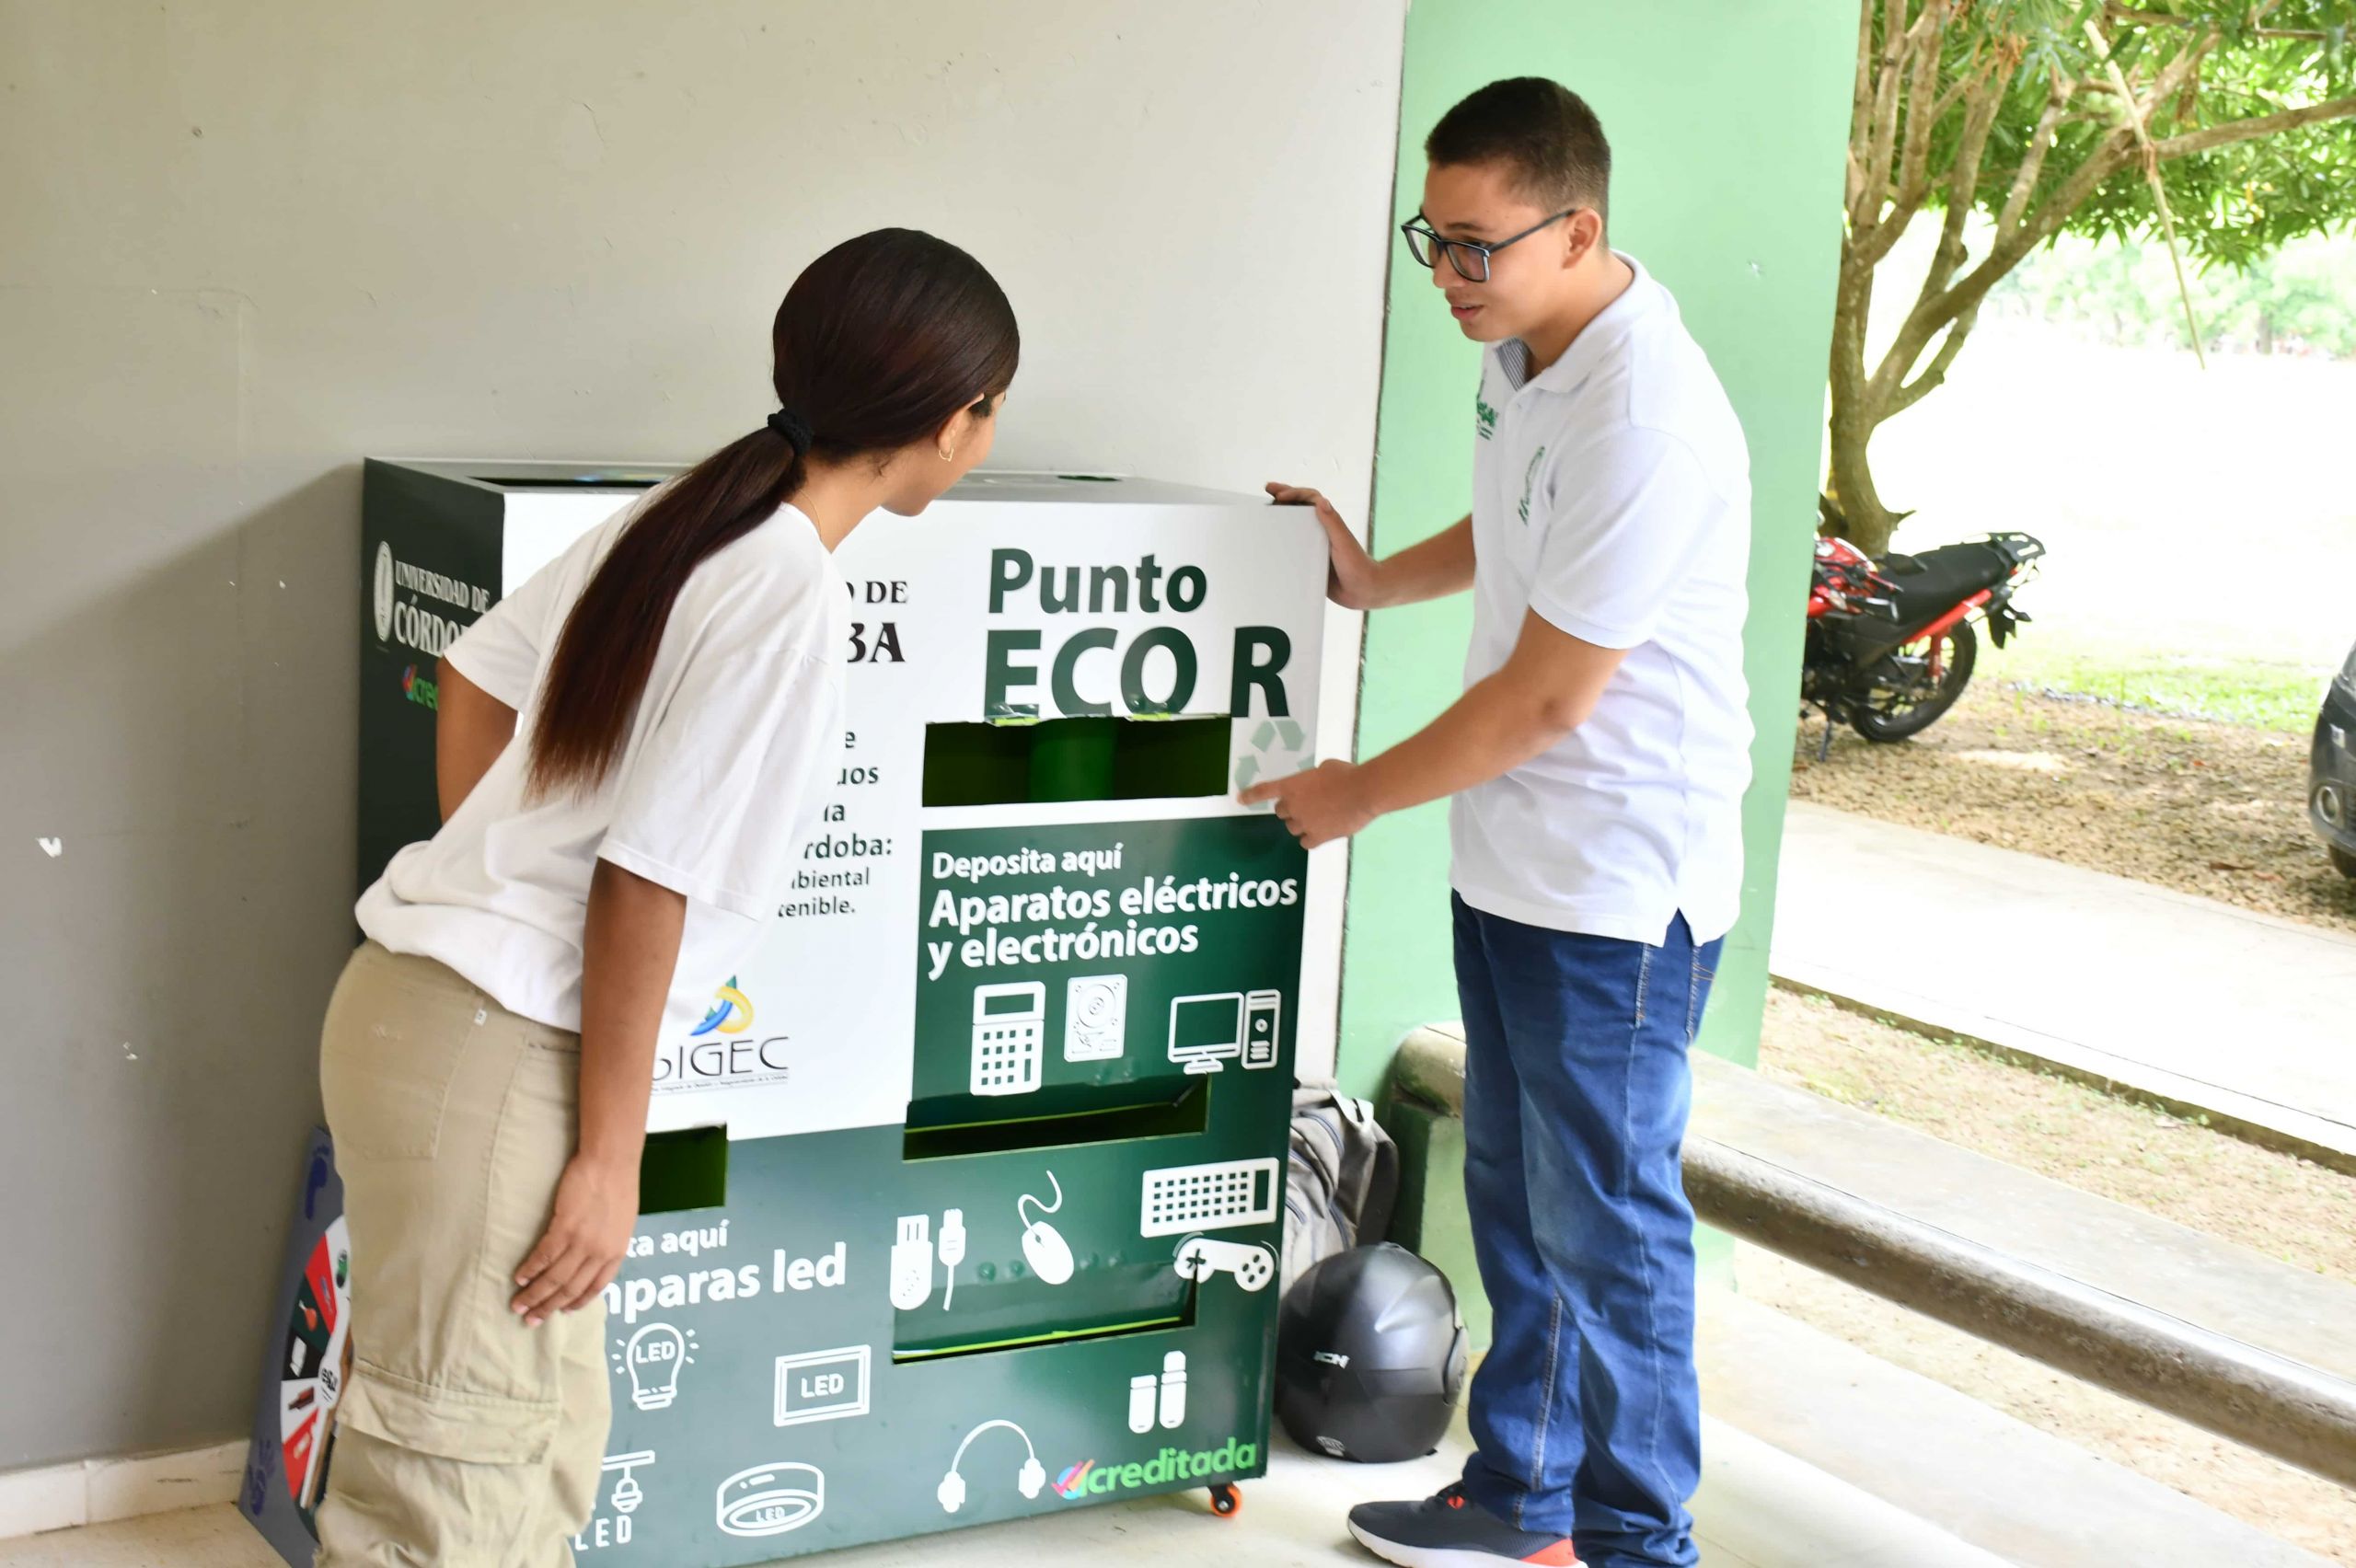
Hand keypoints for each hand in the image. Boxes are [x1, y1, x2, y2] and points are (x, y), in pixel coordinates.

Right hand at [511, 1153, 638, 1325]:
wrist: (611, 1161)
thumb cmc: (619, 1185)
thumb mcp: (622, 1221)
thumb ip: (609, 1242)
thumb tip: (595, 1255)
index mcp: (616, 1252)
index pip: (595, 1288)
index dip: (577, 1303)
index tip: (563, 1312)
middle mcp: (600, 1253)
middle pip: (570, 1289)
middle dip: (548, 1307)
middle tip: (531, 1319)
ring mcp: (582, 1242)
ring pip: (555, 1278)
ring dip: (534, 1294)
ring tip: (518, 1304)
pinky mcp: (565, 1227)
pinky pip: (543, 1256)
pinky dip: (530, 1270)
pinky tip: (520, 1278)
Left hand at [1238, 758, 1376, 849]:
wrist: (1362, 792)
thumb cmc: (1345, 774)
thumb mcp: (1325, 768)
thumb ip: (1314, 778)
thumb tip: (1317, 785)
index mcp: (1291, 785)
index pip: (1264, 791)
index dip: (1251, 796)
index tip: (1240, 799)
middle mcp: (1293, 805)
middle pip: (1281, 812)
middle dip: (1290, 809)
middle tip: (1307, 805)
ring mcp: (1304, 823)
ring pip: (1292, 828)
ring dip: (1301, 823)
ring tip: (1318, 818)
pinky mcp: (1318, 837)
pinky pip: (1306, 843)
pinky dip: (1310, 838)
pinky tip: (1321, 833)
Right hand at [1267, 483, 1380, 610]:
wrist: (1363, 591)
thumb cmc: (1359, 566)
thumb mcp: (1343, 542)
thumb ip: (1333, 522)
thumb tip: (1321, 502)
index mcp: (1329, 522)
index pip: (1310, 499)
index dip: (1295, 494)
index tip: (1279, 496)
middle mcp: (1321, 530)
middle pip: (1300, 507)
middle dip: (1284, 496)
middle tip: (1268, 489)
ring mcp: (1314, 544)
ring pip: (1295, 525)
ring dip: (1282, 515)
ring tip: (1266, 508)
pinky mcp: (1311, 559)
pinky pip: (1293, 547)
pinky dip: (1283, 541)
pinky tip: (1272, 542)